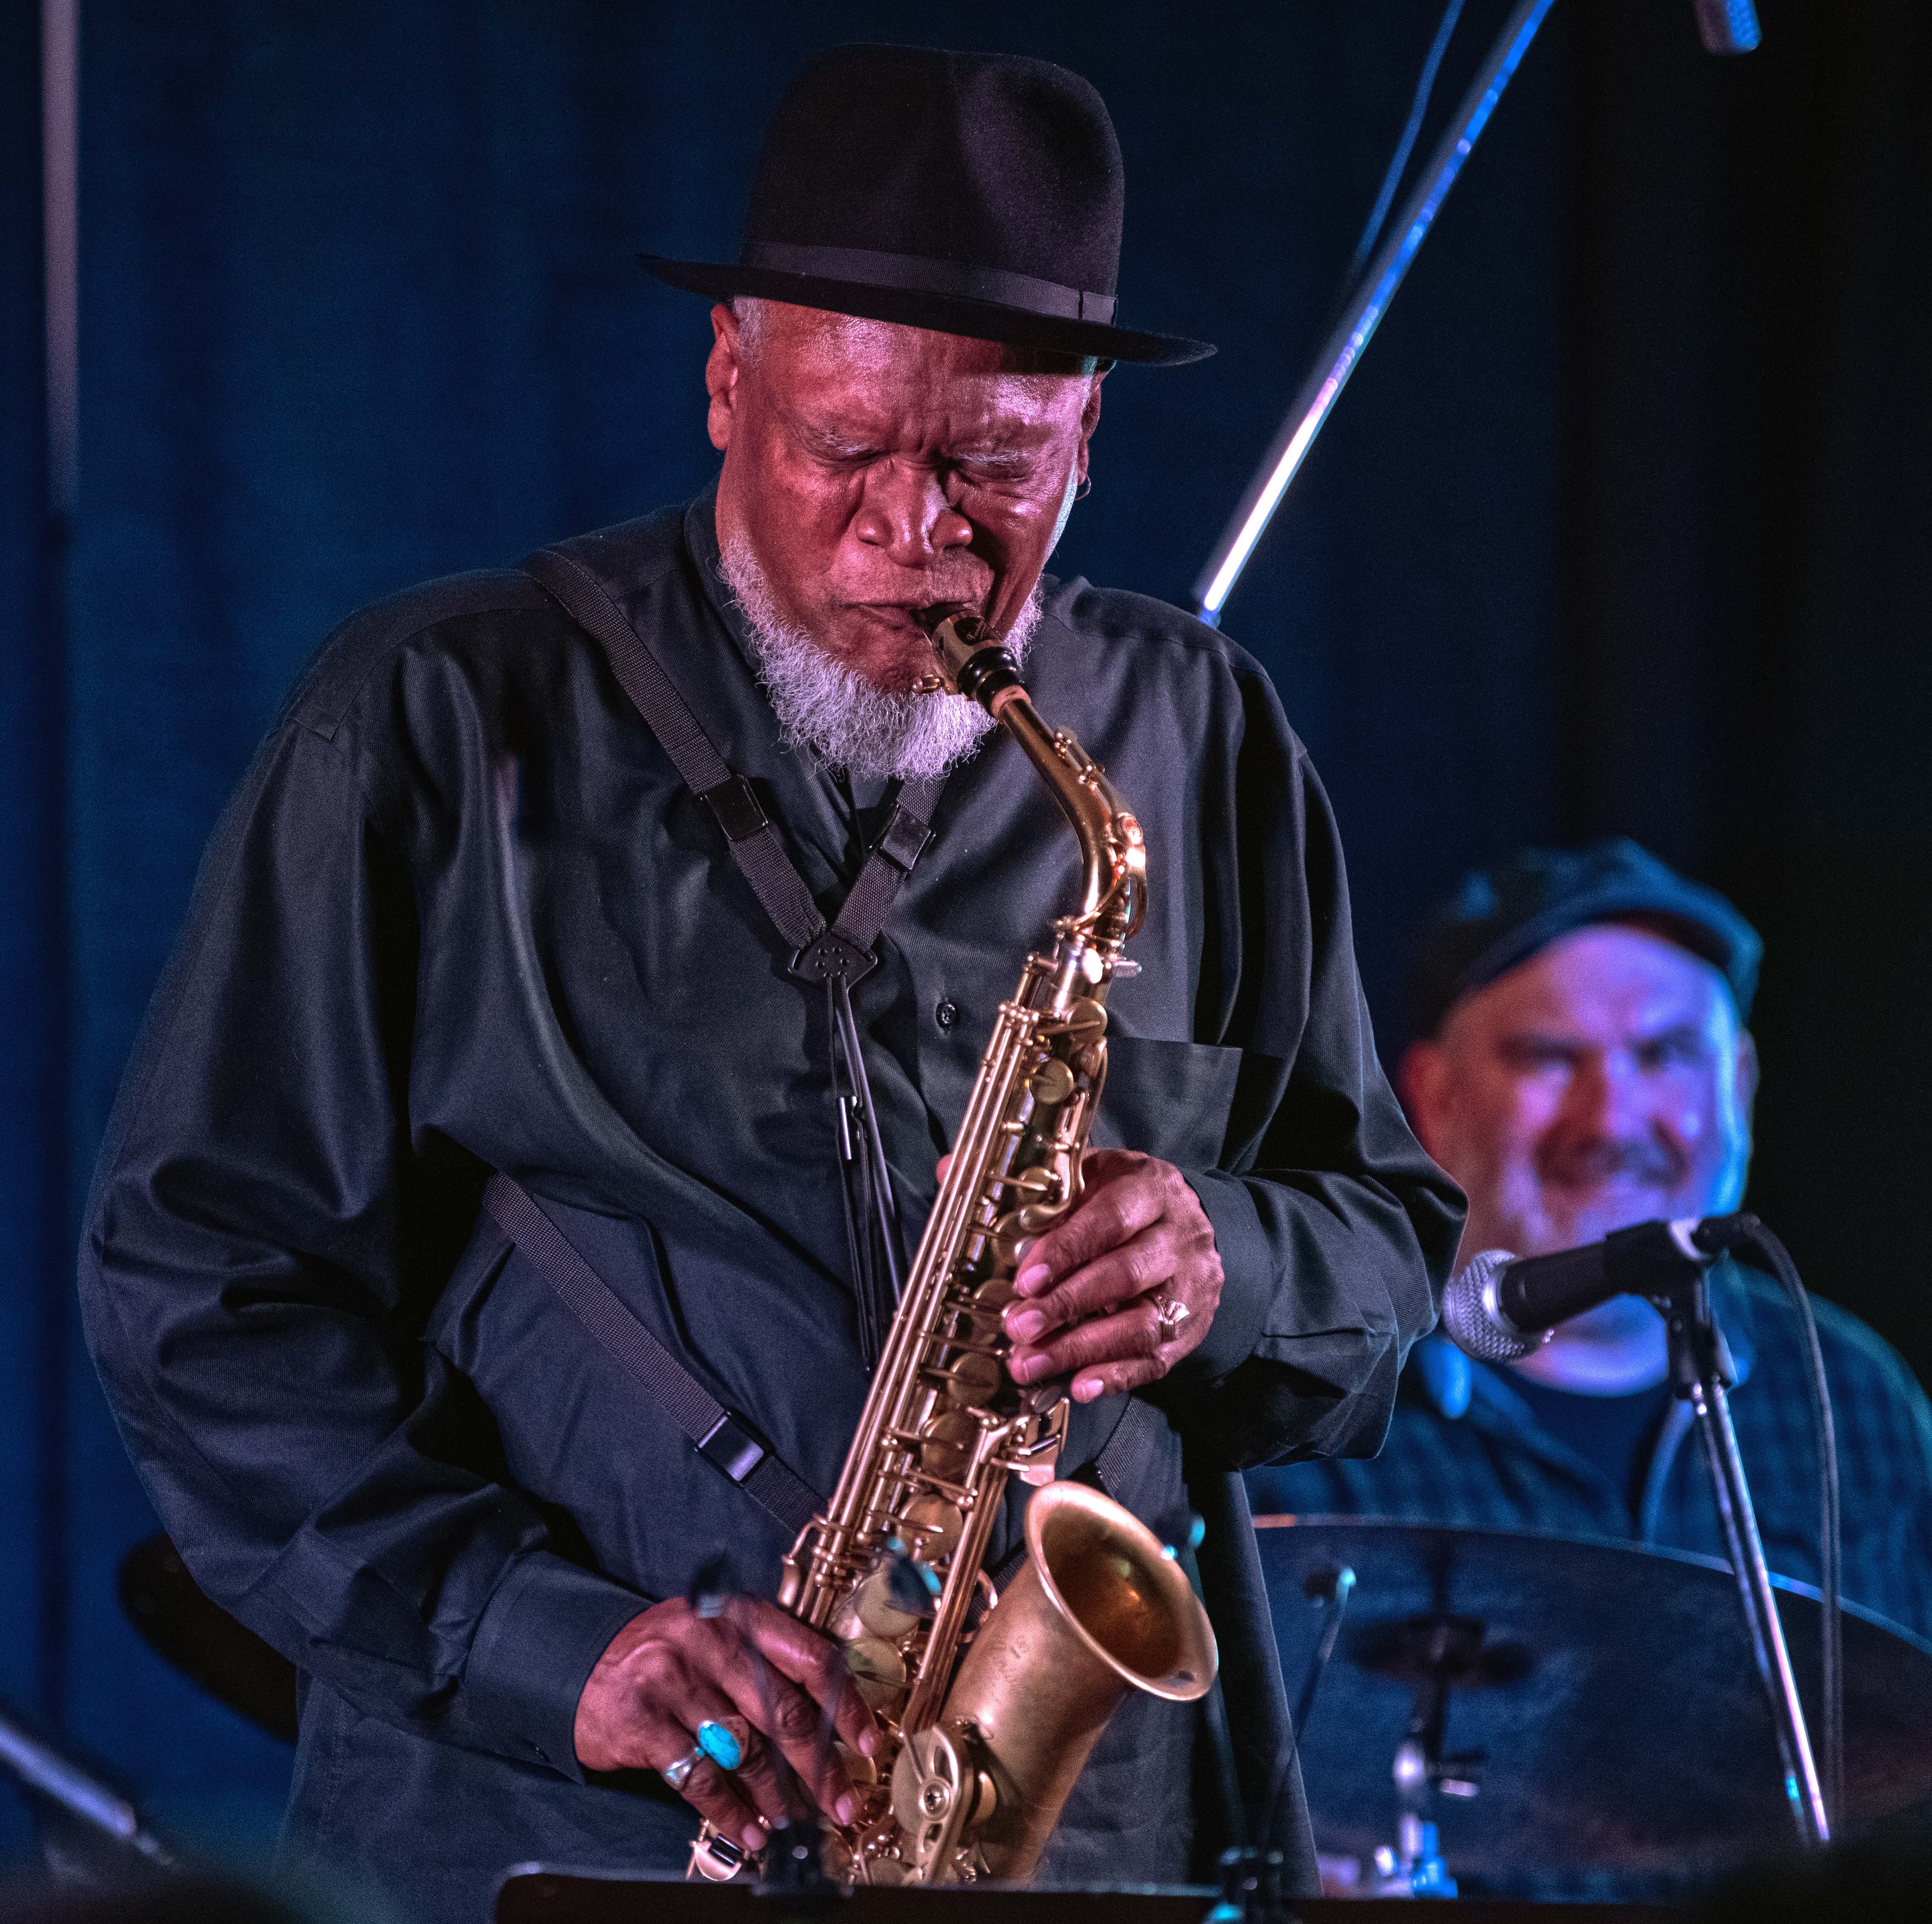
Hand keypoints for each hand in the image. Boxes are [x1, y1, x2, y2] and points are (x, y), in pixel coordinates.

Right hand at [573, 1595, 880, 1851]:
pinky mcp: (644, 1721)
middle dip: (820, 1766)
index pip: (809, 1657)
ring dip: (777, 1795)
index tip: (866, 1742)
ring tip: (794, 1821)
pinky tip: (749, 1829)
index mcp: (740, 1615)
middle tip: (840, 1802)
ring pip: (745, 1749)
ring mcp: (674, 1679)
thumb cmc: (667, 1655)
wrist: (586, 1663)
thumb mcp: (718, 1636)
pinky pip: (700, 1777)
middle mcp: (710, 1640)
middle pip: (783, 1710)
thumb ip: (767, 1662)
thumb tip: (828, 1720)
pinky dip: (730, 1810)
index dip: (844, 1704)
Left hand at [998, 1148, 1222, 1402]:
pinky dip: (1114, 1377)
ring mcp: (1189, 1288)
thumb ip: (1029, 1181)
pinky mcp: (1189, 1329)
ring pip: (1140, 1325)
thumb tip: (951, 1170)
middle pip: (1124, 1275)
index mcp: (1148, 1190)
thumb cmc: (1125, 1201)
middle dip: (1066, 1305)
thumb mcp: (1088, 1176)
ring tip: (1029, 1364)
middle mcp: (1177, 1238)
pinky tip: (1077, 1386)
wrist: (1194, 1227)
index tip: (1025, 1278)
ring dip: (1080, 1349)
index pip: (1110, 1218)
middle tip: (1017, 1327)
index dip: (1067, 1250)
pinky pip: (1154, 1360)